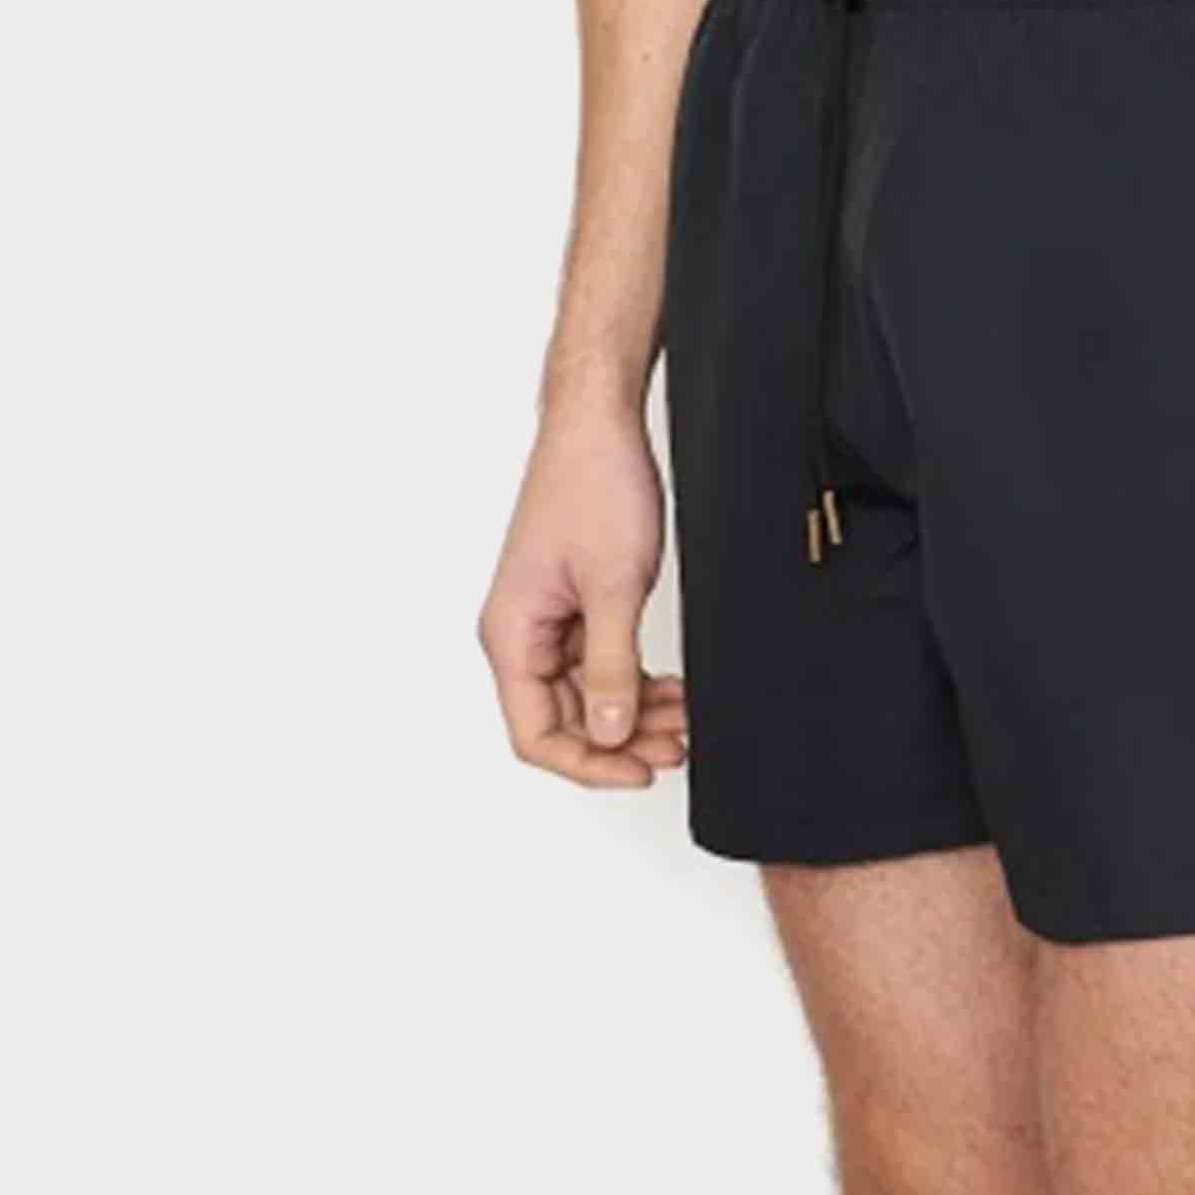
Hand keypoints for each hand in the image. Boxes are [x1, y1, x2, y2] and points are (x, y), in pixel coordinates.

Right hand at [478, 399, 687, 788]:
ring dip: (633, 711)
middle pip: (563, 720)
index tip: (639, 770)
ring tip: (683, 717)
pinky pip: (598, 661)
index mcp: (511, 635)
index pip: (536, 734)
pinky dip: (634, 677)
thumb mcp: (614, 584)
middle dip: (621, 739)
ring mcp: (548, 619)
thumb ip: (613, 666)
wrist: (599, 423)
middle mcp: (521, 633)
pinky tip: (670, 687)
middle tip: (677, 744)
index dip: (587, 764)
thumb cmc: (593, 485)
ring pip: (587, 694)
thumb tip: (611, 736)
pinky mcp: (574, 602)